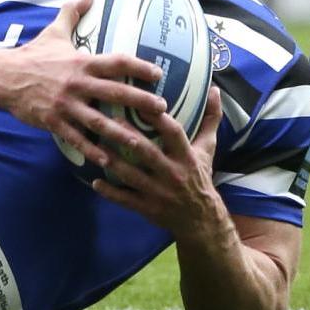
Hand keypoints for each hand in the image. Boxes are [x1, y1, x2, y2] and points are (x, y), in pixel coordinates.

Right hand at [0, 0, 167, 166]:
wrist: (2, 76)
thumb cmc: (31, 54)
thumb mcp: (53, 32)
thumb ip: (72, 14)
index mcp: (81, 62)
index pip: (117, 62)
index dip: (139, 66)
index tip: (158, 73)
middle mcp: (77, 83)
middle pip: (115, 92)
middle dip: (141, 101)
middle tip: (163, 109)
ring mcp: (66, 104)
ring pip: (99, 121)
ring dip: (121, 133)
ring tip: (141, 143)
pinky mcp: (54, 121)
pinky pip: (76, 138)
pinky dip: (92, 150)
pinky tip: (107, 161)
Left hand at [90, 84, 225, 237]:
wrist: (202, 220)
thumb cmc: (200, 176)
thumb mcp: (208, 148)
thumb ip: (210, 119)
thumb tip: (214, 89)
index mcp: (187, 157)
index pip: (173, 133)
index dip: (157, 117)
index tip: (140, 101)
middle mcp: (173, 174)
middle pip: (148, 152)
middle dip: (127, 136)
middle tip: (108, 120)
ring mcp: (159, 193)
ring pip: (132, 175)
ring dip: (112, 161)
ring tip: (94, 145)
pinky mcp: (148, 208)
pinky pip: (125, 199)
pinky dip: (109, 192)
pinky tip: (94, 181)